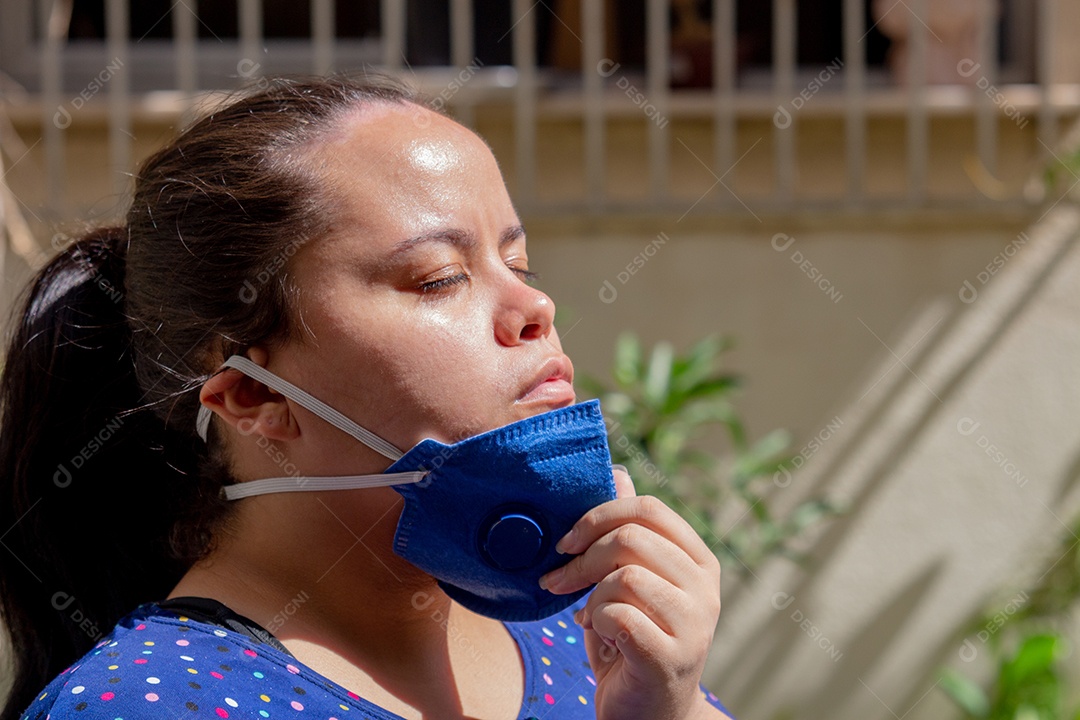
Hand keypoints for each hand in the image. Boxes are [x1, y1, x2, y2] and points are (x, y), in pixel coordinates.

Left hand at [538, 468, 723, 719]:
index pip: (650, 508)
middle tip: (558, 579)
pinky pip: (617, 615)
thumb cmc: (633, 640)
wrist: (649, 712)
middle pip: (631, 537)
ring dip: (592, 597)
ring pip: (624, 575)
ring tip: (592, 617)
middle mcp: (705, 588)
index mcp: (699, 560)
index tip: (566, 540)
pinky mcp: (672, 657)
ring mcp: (694, 624)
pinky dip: (596, 624)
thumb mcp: (629, 580)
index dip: (599, 514)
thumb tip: (618, 473)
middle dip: (582, 556)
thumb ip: (628, 530)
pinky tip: (602, 639)